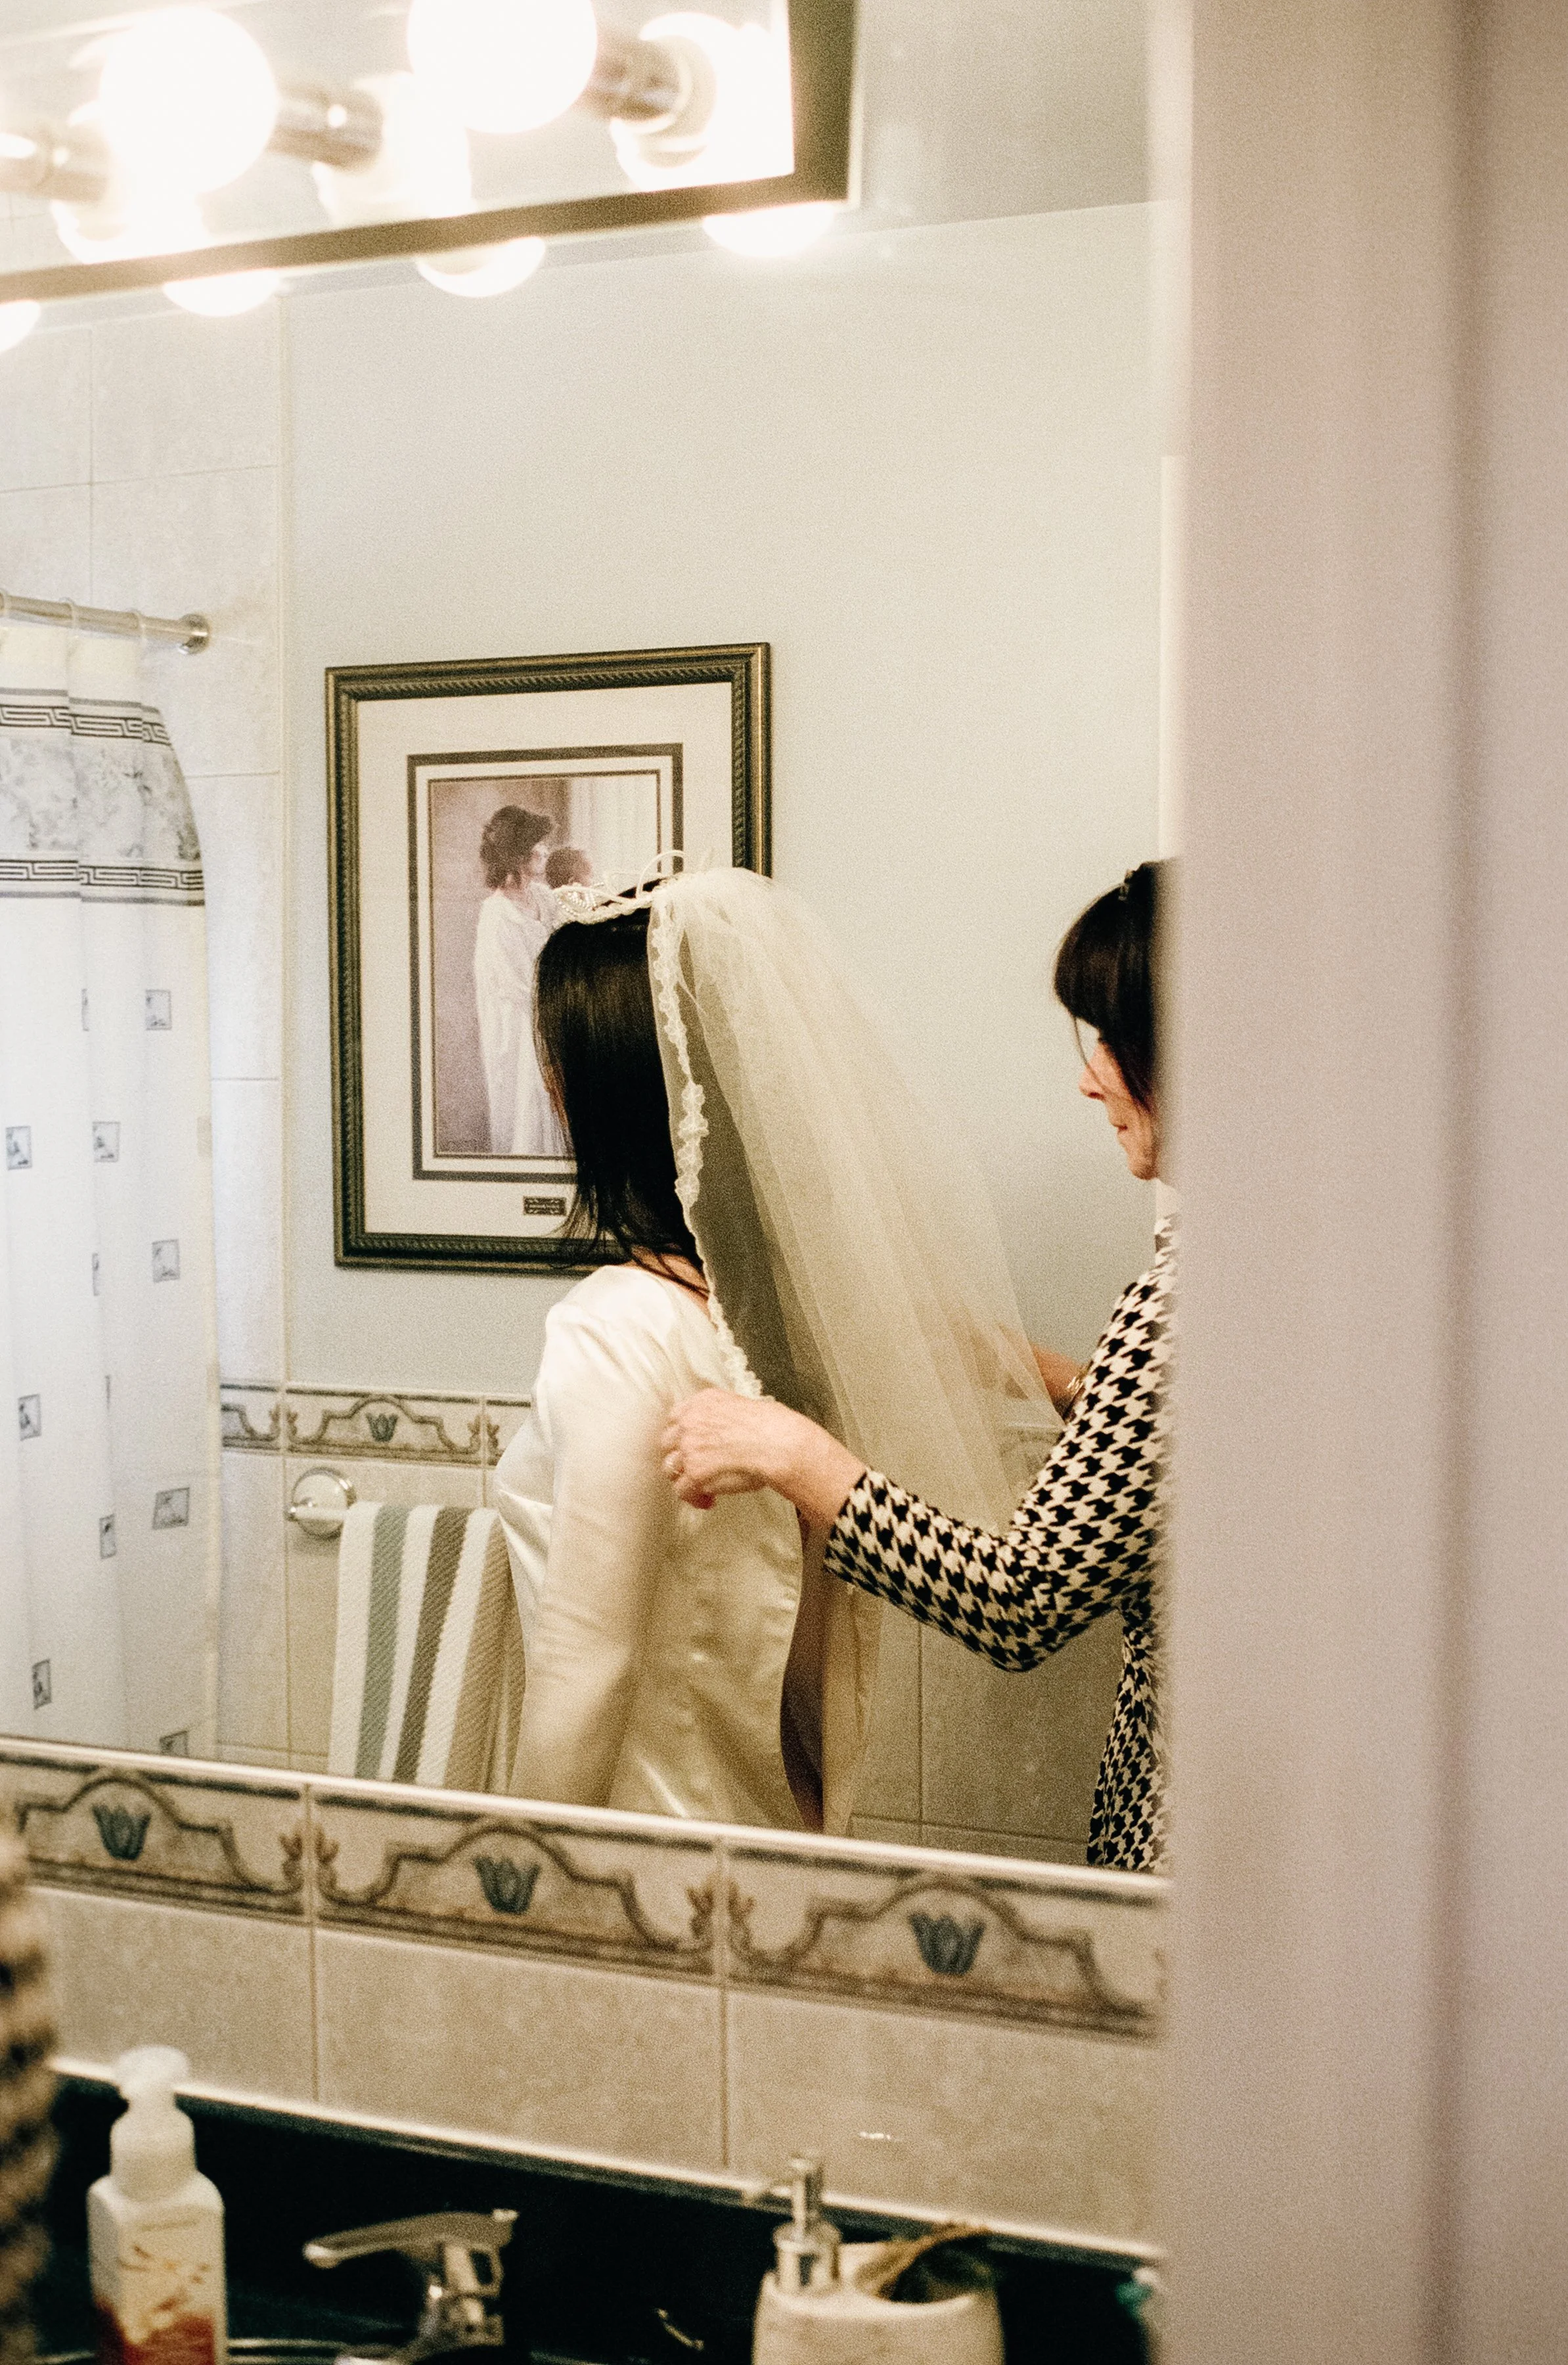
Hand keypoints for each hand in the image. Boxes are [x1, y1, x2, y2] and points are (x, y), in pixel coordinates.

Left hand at [662, 1392, 865, 1525]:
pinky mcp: (695, 1472)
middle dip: (680, 1456)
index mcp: (703, 1402)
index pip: (676, 1416)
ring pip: (670, 1467)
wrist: (779, 1443)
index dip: (682, 1434)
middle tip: (695, 1467)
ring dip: (684, 1478)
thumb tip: (722, 1431)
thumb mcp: (743, 1407)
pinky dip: (694, 1499)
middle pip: (668, 1442)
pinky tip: (709, 1502)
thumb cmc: (773, 1427)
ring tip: (702, 1489)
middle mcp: (691, 1421)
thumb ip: (723, 1415)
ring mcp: (690, 1447)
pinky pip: (682, 1490)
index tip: (690, 1445)